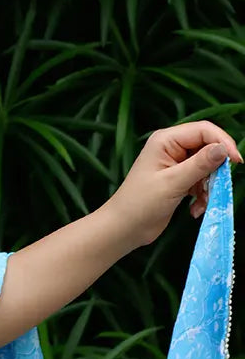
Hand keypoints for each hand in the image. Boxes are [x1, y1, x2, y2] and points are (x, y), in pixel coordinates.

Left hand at [106, 121, 240, 251]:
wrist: (125, 228)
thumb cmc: (141, 203)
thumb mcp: (173, 183)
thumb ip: (199, 165)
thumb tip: (223, 149)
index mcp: (165, 140)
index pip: (203, 130)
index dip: (223, 142)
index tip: (236, 162)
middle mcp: (171, 148)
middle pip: (208, 148)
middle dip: (216, 169)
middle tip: (220, 186)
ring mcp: (175, 164)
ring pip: (207, 167)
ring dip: (209, 186)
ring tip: (201, 203)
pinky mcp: (179, 180)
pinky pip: (201, 181)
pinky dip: (203, 195)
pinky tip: (195, 210)